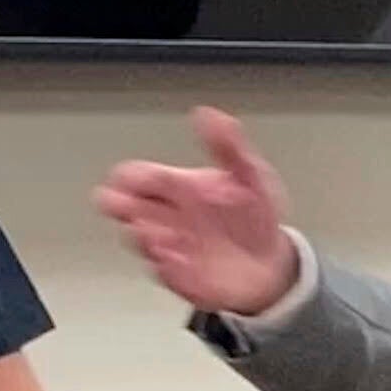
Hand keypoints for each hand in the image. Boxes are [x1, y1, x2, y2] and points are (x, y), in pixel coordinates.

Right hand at [94, 108, 299, 316]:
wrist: (272, 262)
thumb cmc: (254, 216)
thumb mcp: (249, 174)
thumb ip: (229, 146)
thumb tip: (209, 114)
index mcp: (176, 187)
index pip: (138, 176)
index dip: (129, 176)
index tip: (127, 178)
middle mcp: (166, 216)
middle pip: (125, 207)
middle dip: (118, 205)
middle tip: (121, 204)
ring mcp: (170, 246)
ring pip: (140, 239)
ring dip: (142, 235)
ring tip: (152, 232)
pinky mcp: (180, 276)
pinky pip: (165, 273)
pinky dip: (168, 267)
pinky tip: (175, 259)